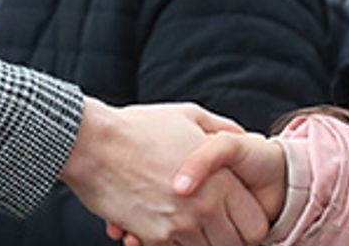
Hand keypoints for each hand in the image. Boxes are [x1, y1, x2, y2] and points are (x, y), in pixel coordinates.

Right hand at [61, 98, 266, 245]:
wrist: (92, 144)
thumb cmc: (139, 127)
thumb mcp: (188, 116)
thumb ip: (221, 128)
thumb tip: (242, 134)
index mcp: (221, 179)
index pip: (256, 225)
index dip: (249, 224)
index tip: (237, 218)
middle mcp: (205, 207)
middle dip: (228, 239)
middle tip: (214, 227)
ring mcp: (179, 225)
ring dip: (200, 243)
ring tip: (188, 227)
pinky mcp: (153, 236)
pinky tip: (165, 230)